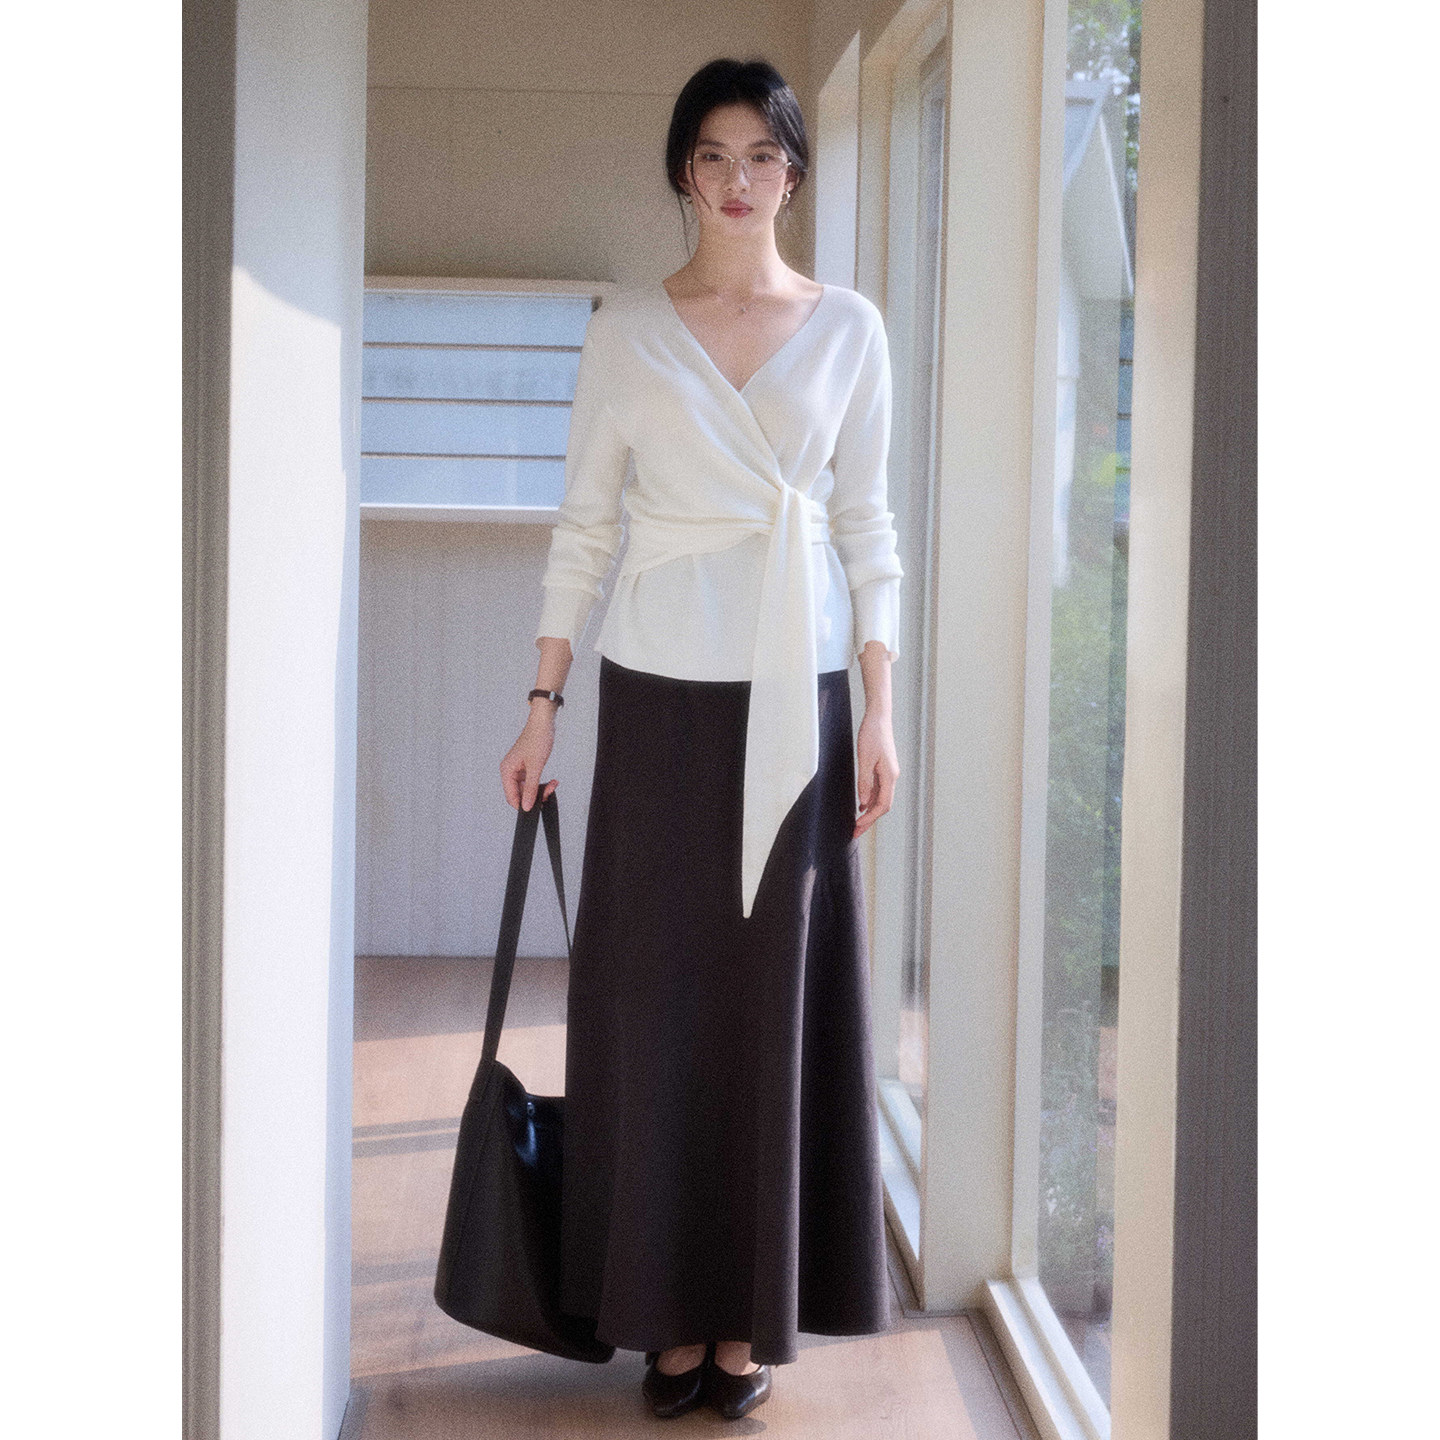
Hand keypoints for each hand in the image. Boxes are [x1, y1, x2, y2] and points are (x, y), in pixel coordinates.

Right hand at [500, 709, 560, 810]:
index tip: (536, 806)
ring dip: (541, 789)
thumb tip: (526, 805)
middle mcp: (510, 770)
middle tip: (549, 791)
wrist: (544, 723)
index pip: (511, 797)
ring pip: (528, 789)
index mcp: (507, 770)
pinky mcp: (527, 767)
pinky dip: (542, 783)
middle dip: (536, 795)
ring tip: (552, 785)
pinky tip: (551, 781)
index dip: (523, 804)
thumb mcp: (535, 767)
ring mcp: (519, 769)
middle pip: (520, 794)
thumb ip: (531, 788)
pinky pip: (533, 781)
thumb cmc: (537, 738)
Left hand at [853, 709, 898, 838]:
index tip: (857, 827)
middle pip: (883, 806)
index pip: (883, 805)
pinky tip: (861, 806)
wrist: (878, 717)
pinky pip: (878, 790)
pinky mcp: (883, 769)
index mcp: (890, 776)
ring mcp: (888, 773)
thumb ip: (865, 782)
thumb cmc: (872, 735)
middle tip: (855, 833)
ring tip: (857, 824)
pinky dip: (869, 800)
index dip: (870, 819)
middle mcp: (892, 777)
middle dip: (869, 821)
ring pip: (881, 799)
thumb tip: (863, 803)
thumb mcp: (864, 759)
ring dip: (869, 812)